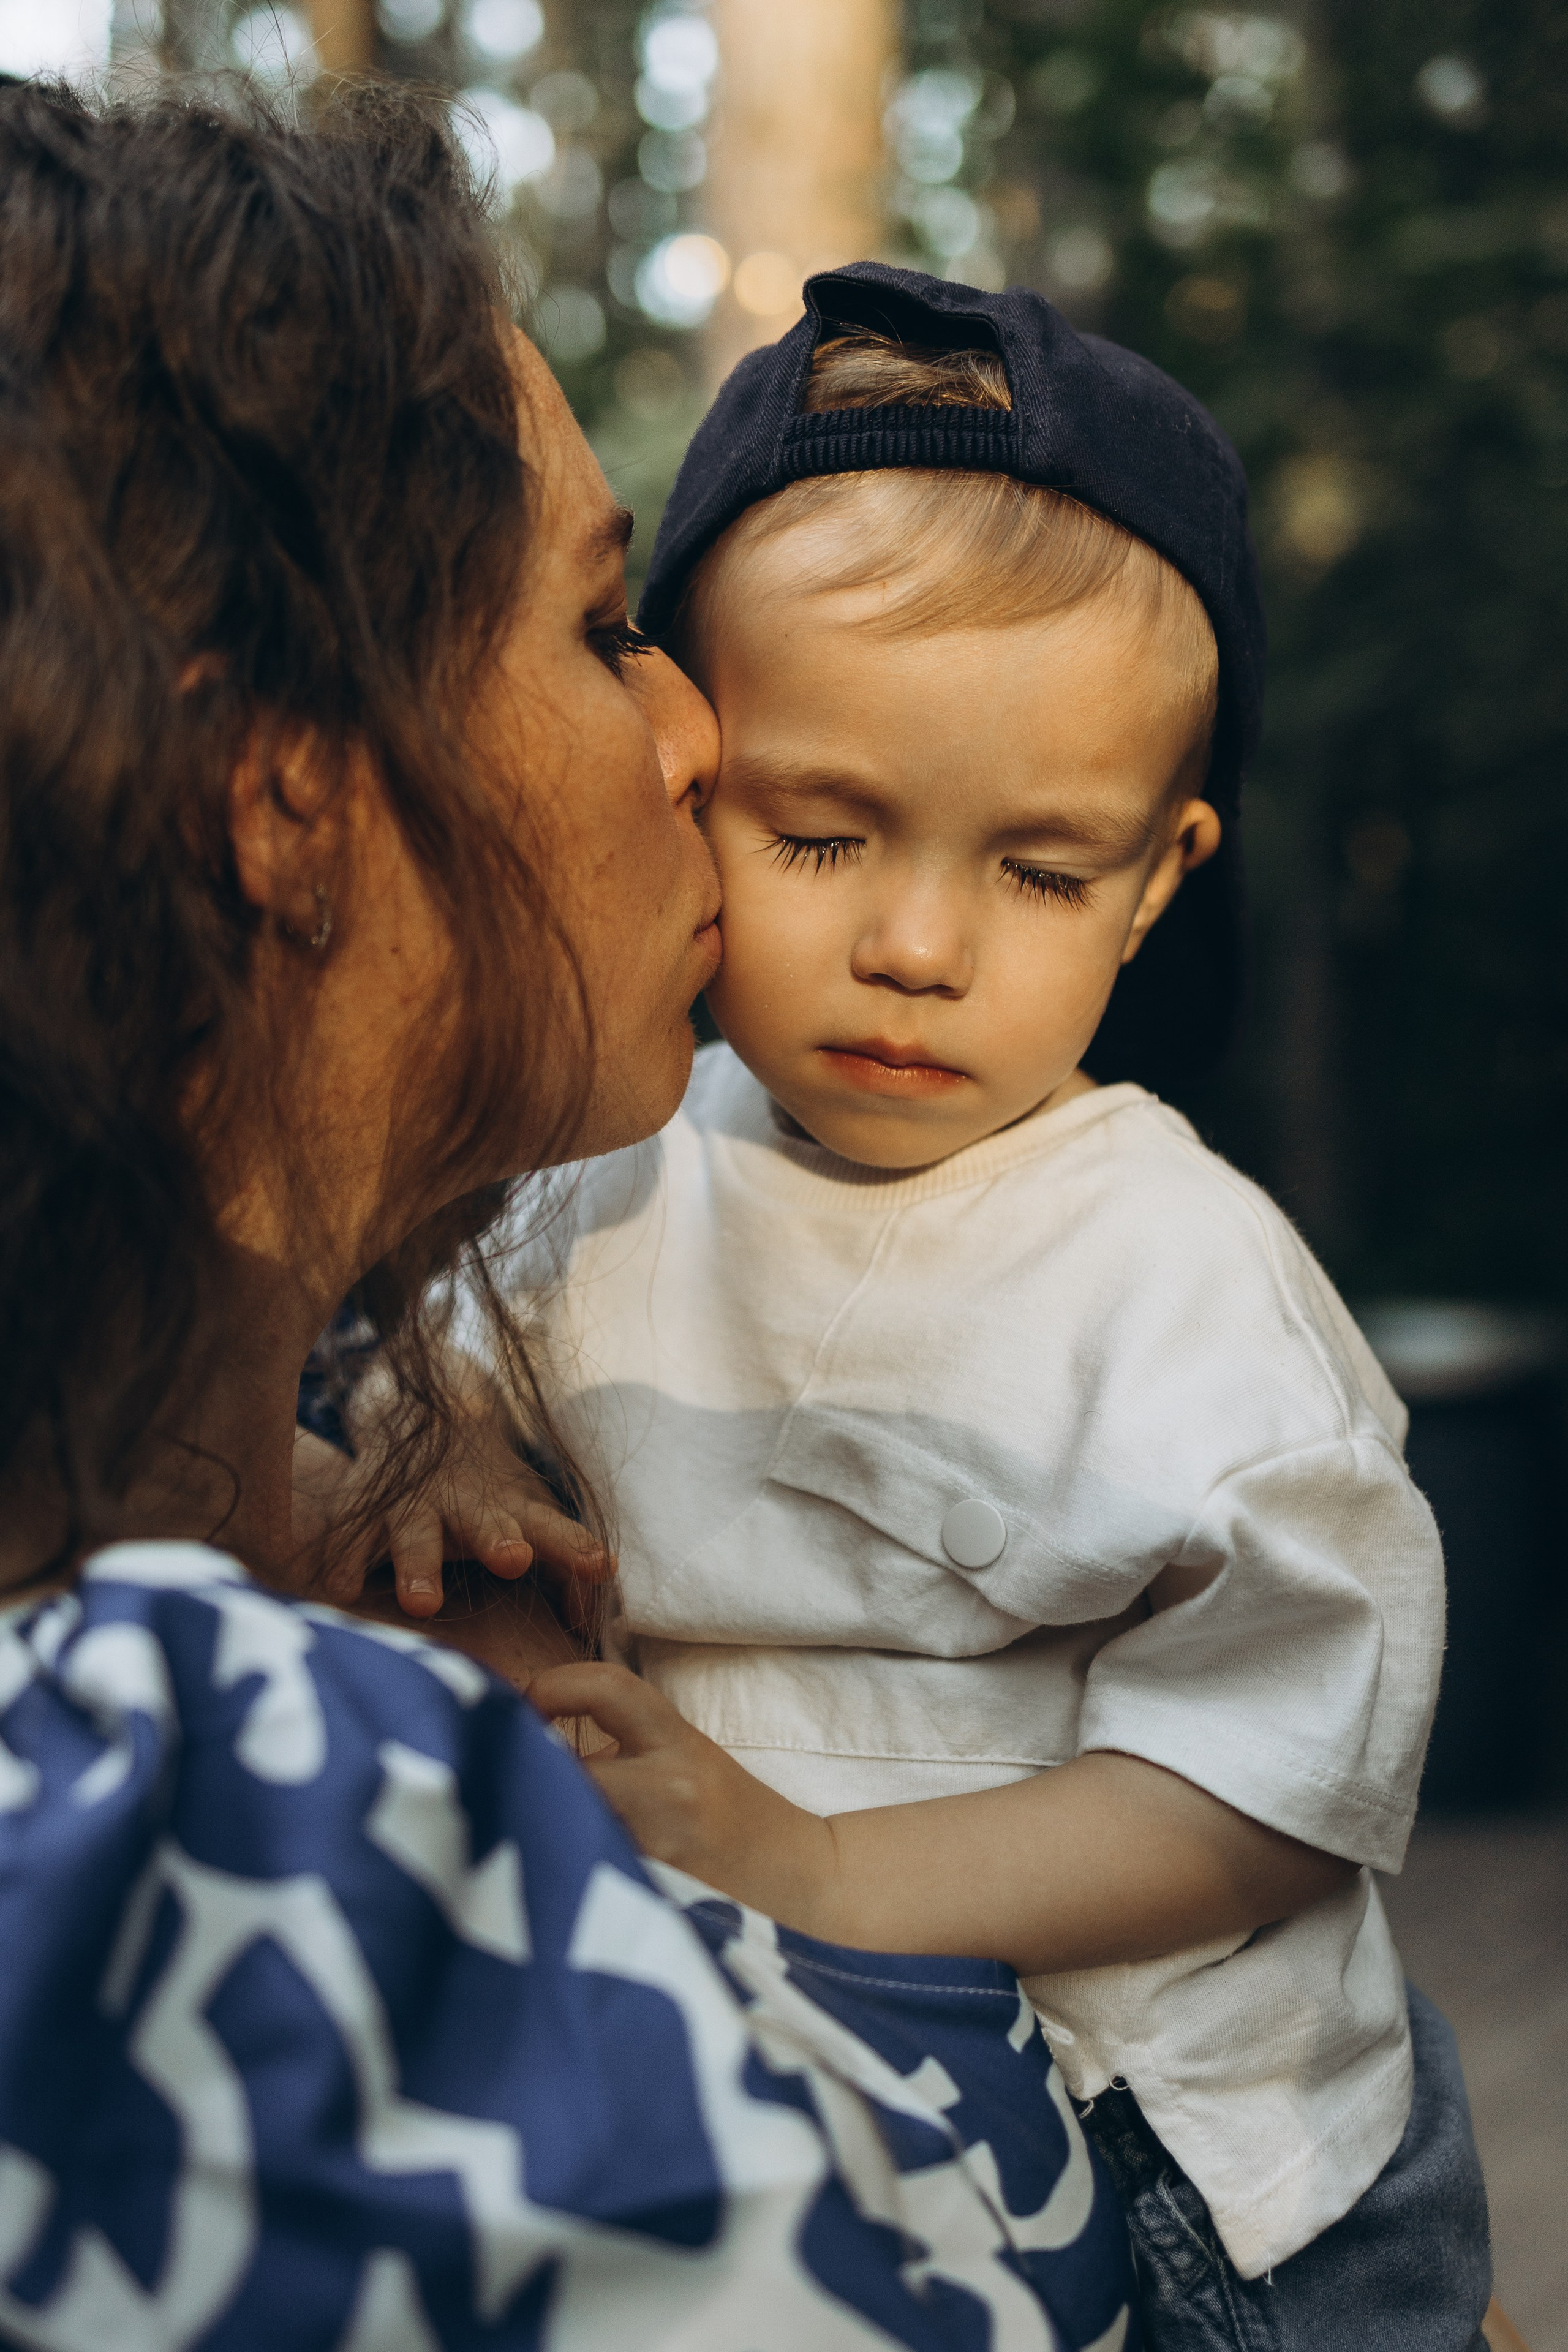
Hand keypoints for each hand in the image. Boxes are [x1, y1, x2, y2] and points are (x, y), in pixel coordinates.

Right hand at [291, 1403, 612, 1621]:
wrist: (422, 1417)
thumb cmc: (488, 1493)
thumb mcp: (531, 1516)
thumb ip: (564, 1565)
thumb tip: (586, 1619)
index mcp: (512, 1508)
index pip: (550, 1527)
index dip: (574, 1546)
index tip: (599, 1565)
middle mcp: (464, 1504)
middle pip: (485, 1521)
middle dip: (497, 1539)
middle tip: (513, 1558)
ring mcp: (412, 1507)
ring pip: (415, 1533)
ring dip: (421, 1565)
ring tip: (423, 1603)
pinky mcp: (363, 1512)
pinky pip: (350, 1539)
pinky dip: (345, 1562)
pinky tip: (342, 1591)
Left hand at [527, 1663, 838, 1929]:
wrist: (798, 1880)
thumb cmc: (729, 1816)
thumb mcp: (682, 1759)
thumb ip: (616, 1751)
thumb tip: (527, 1751)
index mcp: (678, 1742)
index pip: (608, 1688)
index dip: (553, 1685)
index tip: (525, 1703)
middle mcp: (669, 1791)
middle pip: (569, 1774)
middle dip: (530, 1777)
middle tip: (507, 1784)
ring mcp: (659, 1851)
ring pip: (568, 1832)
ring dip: (542, 1832)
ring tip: (530, 1839)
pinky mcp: (652, 1903)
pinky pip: (586, 1881)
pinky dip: (565, 1876)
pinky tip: (561, 1884)